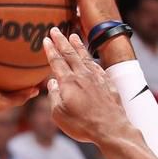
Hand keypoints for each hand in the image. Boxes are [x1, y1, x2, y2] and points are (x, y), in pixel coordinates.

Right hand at [42, 27, 125, 144]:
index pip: (57, 61)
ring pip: (85, 57)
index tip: (46, 39)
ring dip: (78, 45)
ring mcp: (97, 78)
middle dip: (62, 41)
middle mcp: (82, 76)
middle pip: (70, 54)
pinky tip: (90, 58)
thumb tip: (52, 83)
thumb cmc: (82, 124)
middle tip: (56, 30)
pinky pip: (98, 67)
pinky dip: (92, 59)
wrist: (110, 128)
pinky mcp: (108, 84)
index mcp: (68, 82)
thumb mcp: (59, 115)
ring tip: (73, 35)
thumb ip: (54, 96)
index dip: (50, 50)